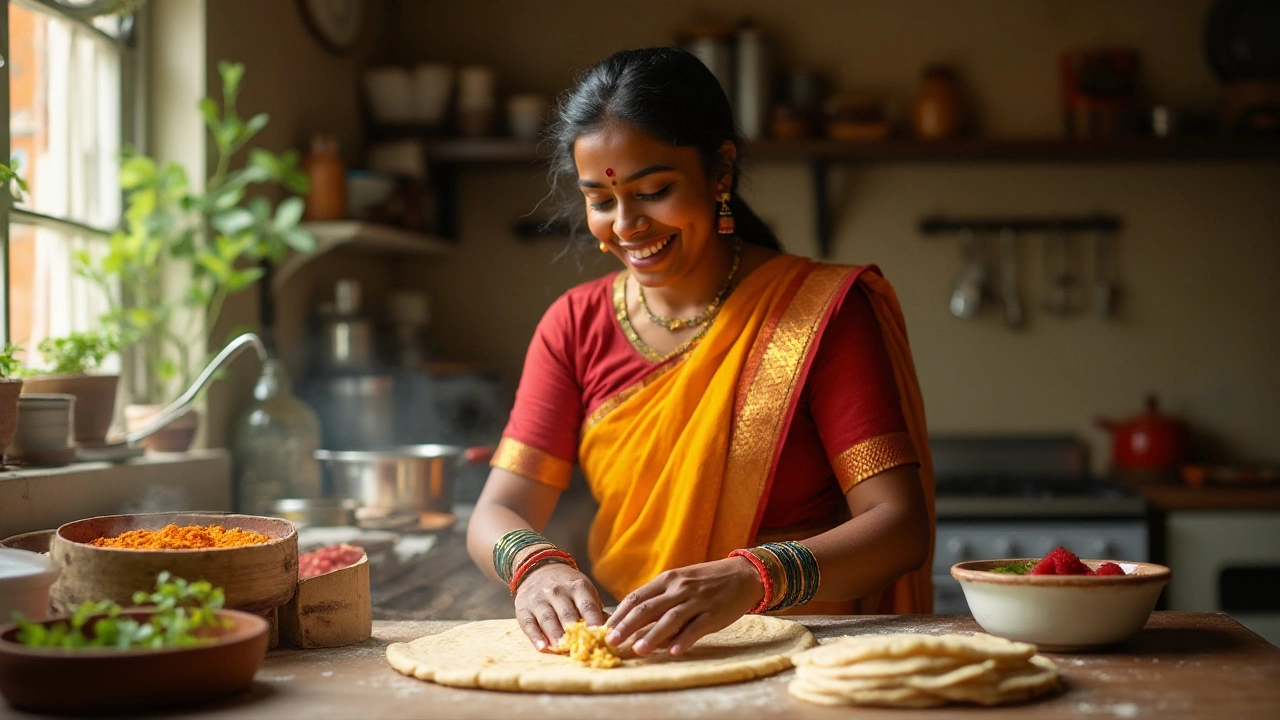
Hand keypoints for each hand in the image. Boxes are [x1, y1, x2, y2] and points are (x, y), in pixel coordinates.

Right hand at [513, 561, 606, 651]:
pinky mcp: (524, 609)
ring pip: (548, 619)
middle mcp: (558, 591)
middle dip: (574, 631)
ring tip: (561, 648)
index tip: (599, 635)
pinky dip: (535, 636)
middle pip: (567, 614)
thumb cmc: (569, 588)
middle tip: (581, 647)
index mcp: (578, 587)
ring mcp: (540, 600)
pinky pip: (529, 624)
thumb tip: (611, 632)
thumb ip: (595, 611)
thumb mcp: (584, 592)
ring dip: (555, 634)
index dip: (593, 620)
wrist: (539, 569)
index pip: (587, 605)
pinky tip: (542, 647)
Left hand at [604, 557, 762, 656]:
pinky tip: (674, 653)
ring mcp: (697, 601)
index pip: (637, 597)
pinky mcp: (714, 614)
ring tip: (638, 650)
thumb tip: (635, 623)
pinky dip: (684, 640)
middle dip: (627, 626)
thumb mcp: (681, 582)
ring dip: (652, 636)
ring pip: (669, 619)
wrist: (743, 575)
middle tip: (611, 642)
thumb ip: (660, 599)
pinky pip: (696, 628)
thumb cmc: (707, 581)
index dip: (619, 614)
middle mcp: (679, 589)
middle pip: (648, 608)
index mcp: (667, 580)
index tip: (604, 629)